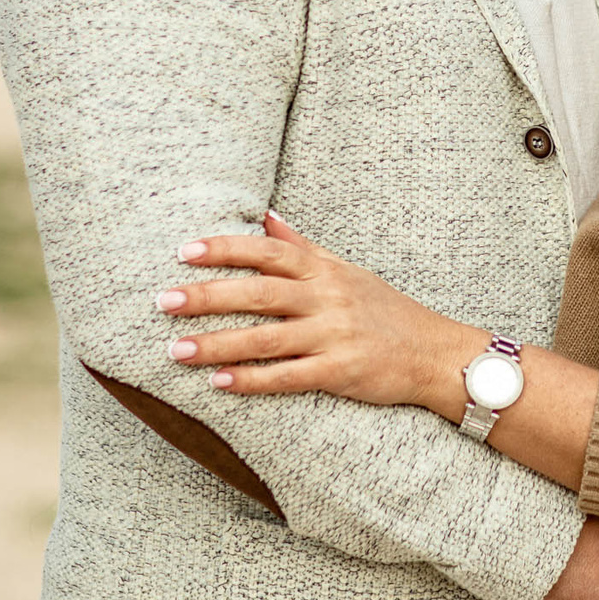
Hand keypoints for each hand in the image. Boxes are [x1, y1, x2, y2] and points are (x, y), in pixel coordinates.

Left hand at [158, 214, 480, 416]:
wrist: (435, 353)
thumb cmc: (385, 310)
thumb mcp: (347, 271)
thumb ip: (302, 247)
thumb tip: (265, 216)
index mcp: (325, 270)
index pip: (268, 251)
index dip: (225, 249)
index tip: (184, 251)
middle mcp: (328, 298)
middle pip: (259, 292)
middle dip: (208, 295)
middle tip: (163, 300)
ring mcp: (334, 335)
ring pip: (265, 338)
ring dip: (216, 343)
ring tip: (175, 349)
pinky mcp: (341, 372)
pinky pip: (288, 377)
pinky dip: (252, 380)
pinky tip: (219, 384)